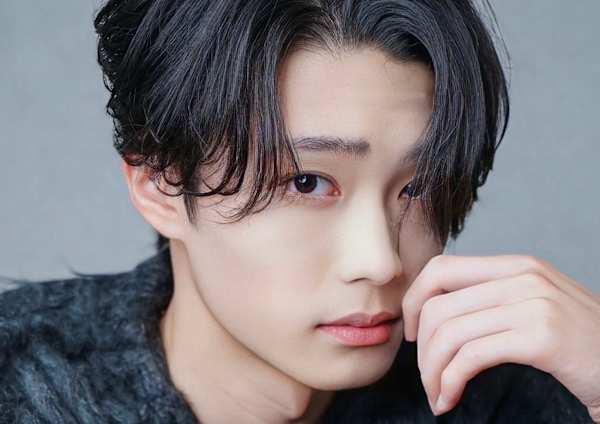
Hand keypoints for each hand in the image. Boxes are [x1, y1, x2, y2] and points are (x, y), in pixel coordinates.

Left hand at [401, 254, 599, 419]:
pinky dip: (450, 381)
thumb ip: (493, 300)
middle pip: (438, 305)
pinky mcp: (541, 338)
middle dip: (421, 347)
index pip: (441, 268)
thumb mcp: (535, 306)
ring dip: (432, 371)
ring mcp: (533, 304)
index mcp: (515, 266)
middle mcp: (522, 277)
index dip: (415, 300)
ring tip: (437, 394)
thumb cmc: (581, 342)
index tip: (414, 333)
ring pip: (449, 332)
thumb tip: (435, 314)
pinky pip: (471, 356)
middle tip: (427, 375)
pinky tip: (450, 399)